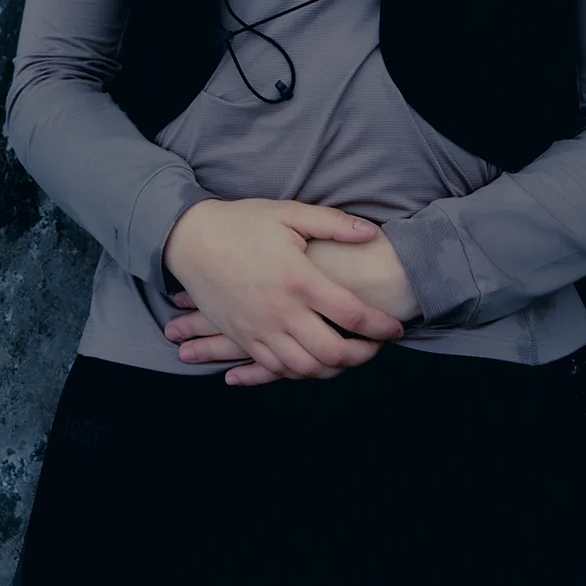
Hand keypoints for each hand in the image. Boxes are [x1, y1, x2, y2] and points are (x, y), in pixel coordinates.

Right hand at [158, 199, 406, 386]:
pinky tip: (311, 361)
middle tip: (375, 347)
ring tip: (347, 356)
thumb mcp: (287, 213)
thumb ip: (332, 223)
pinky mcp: (242, 337)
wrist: (189, 239)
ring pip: (305, 368)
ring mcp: (259, 328)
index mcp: (299, 279)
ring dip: (333, 369)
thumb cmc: (240, 222)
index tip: (396, 327)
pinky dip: (299, 372)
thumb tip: (370, 233)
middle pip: (333, 352)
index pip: (353, 315)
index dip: (381, 326)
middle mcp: (281, 311)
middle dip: (363, 355)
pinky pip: (275, 368)